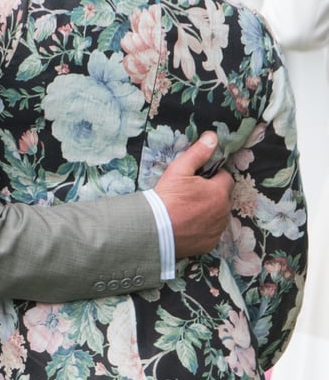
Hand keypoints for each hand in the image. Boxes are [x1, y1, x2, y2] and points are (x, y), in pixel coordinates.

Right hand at [154, 132, 232, 257]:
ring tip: (188, 209)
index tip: (197, 179)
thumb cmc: (168, 196)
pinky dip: (204, 227)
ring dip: (209, 211)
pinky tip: (189, 224)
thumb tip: (212, 137)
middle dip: (212, 193)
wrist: (155, 228)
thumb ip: (198, 152)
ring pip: (219, 215)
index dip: (212, 176)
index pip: (225, 178)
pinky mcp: (210, 242)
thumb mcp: (180, 169)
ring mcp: (217, 229)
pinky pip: (212, 231)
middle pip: (223, 197)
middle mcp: (223, 211)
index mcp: (219, 191)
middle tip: (191, 194)